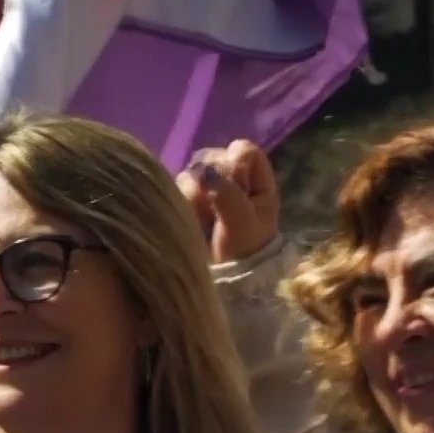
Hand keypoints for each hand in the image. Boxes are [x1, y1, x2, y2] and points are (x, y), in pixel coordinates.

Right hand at [175, 139, 279, 264]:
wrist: (226, 282)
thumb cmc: (243, 250)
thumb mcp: (242, 221)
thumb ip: (225, 193)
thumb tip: (201, 170)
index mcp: (256, 181)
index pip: (242, 150)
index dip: (234, 162)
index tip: (232, 184)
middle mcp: (231, 180)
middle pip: (213, 157)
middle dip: (211, 179)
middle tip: (216, 207)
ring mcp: (207, 190)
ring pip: (192, 172)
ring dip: (195, 194)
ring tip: (203, 219)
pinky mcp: (186, 201)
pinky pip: (177, 187)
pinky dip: (182, 200)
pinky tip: (190, 218)